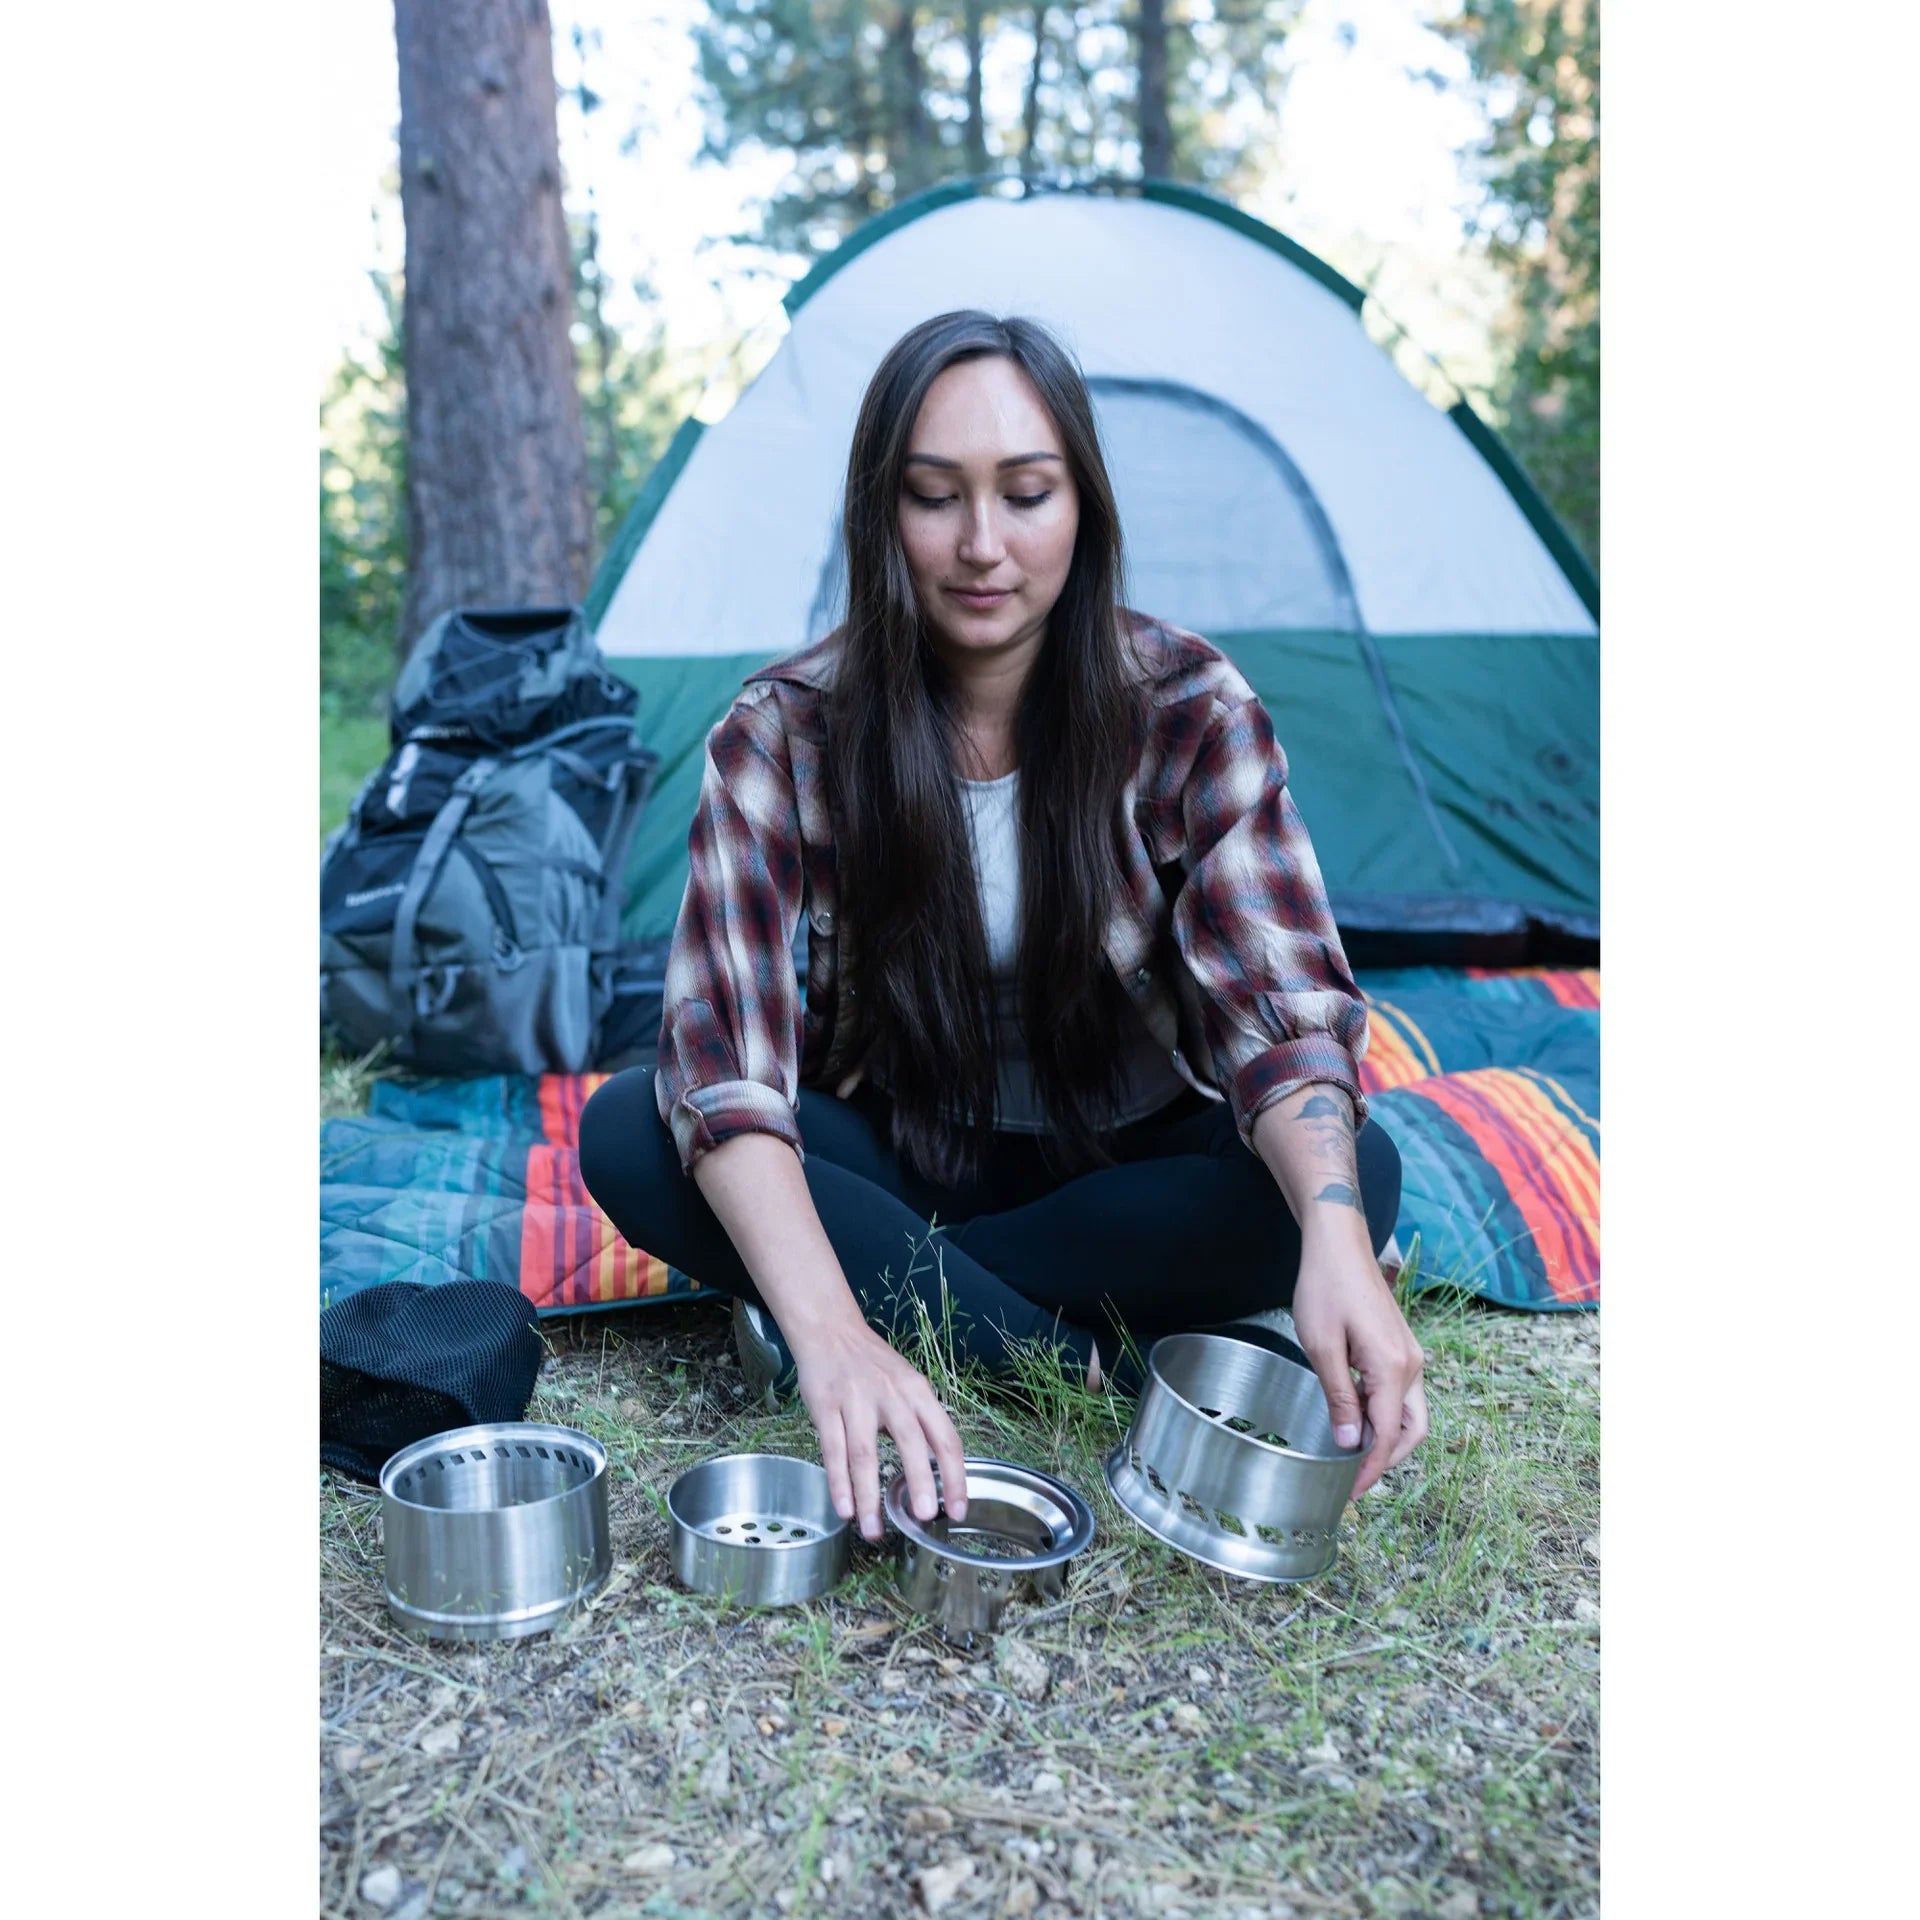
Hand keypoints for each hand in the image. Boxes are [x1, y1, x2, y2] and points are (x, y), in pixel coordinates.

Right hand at [793, 1320, 968, 1541]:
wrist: (831, 1332)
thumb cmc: (874, 1366)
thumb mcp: (909, 1384)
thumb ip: (922, 1422)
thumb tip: (939, 1473)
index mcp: (918, 1392)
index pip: (946, 1437)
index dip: (955, 1475)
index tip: (959, 1509)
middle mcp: (891, 1394)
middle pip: (910, 1441)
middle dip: (920, 1480)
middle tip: (924, 1516)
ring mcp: (856, 1400)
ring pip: (864, 1453)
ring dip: (869, 1496)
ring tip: (874, 1530)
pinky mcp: (825, 1406)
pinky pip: (833, 1450)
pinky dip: (839, 1482)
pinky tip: (845, 1508)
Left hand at [1291, 1228, 1427, 1498]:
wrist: (1338, 1245)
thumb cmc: (1325, 1288)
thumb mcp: (1322, 1347)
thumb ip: (1338, 1398)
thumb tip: (1350, 1444)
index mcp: (1393, 1367)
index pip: (1387, 1435)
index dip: (1370, 1468)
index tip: (1349, 1491)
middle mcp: (1412, 1364)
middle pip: (1412, 1431)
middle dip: (1388, 1460)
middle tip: (1353, 1479)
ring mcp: (1410, 1355)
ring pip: (1410, 1414)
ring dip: (1387, 1438)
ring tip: (1352, 1454)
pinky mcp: (1401, 1348)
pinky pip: (1401, 1393)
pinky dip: (1384, 1414)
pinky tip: (1355, 1418)